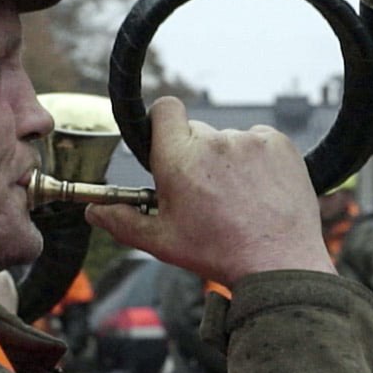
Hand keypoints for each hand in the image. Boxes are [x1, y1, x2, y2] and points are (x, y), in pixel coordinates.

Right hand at [85, 96, 331, 285]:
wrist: (279, 264)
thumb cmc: (217, 253)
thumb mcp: (161, 242)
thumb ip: (122, 220)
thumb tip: (93, 211)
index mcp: (178, 159)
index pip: (165, 109)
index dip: (163, 122)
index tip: (166, 141)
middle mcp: (213, 141)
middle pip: (196, 131)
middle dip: (195, 154)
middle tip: (204, 192)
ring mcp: (250, 140)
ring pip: (228, 140)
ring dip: (228, 160)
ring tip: (238, 198)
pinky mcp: (279, 144)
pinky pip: (259, 141)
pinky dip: (258, 160)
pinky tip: (259, 190)